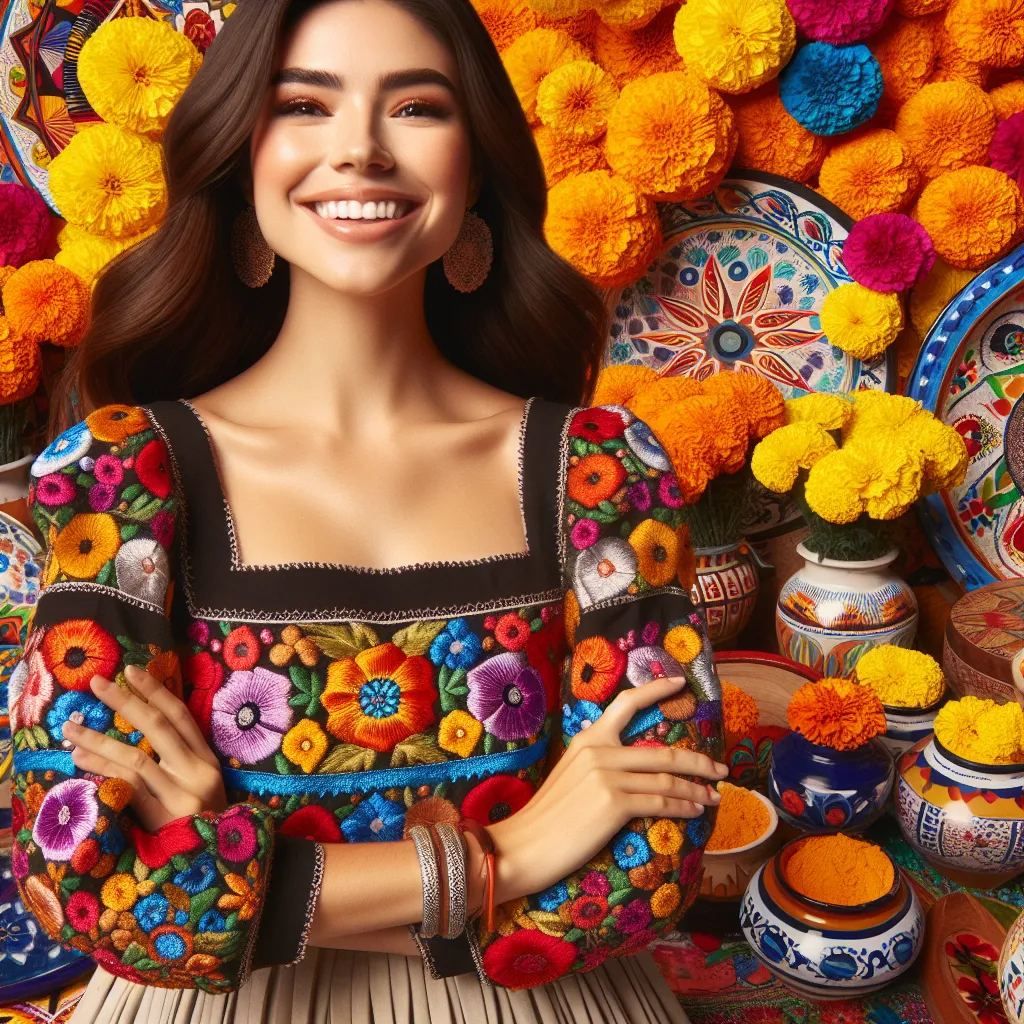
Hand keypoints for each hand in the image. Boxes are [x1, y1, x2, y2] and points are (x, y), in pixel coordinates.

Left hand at [64, 663, 226, 830]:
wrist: (218, 874)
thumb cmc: (203, 832)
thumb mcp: (200, 793)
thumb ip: (177, 768)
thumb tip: (135, 742)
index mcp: (209, 762)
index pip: (181, 716)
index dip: (156, 691)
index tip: (132, 670)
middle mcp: (199, 772)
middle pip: (158, 727)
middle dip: (125, 702)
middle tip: (95, 684)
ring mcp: (183, 794)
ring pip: (136, 757)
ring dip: (99, 740)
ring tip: (71, 730)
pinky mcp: (166, 817)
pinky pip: (128, 789)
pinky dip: (102, 773)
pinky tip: (81, 764)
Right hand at [487, 675, 726, 900]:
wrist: (524, 844)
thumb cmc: (548, 815)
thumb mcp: (570, 774)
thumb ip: (598, 762)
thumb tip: (630, 765)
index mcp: (588, 739)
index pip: (626, 704)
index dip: (657, 690)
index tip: (680, 682)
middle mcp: (600, 751)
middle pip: (663, 751)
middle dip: (699, 761)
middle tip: (720, 770)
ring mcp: (607, 776)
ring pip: (667, 780)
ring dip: (696, 790)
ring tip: (714, 796)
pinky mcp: (613, 803)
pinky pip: (660, 802)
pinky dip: (683, 807)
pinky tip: (695, 811)